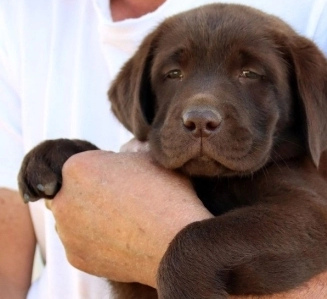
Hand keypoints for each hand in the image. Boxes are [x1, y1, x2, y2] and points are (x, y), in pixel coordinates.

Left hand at [49, 149, 211, 286]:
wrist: (177, 242)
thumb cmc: (167, 195)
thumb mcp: (148, 158)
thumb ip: (125, 153)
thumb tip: (124, 154)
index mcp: (78, 167)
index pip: (84, 164)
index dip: (106, 169)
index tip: (125, 179)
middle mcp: (63, 199)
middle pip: (73, 191)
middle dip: (92, 193)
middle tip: (123, 201)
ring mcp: (66, 232)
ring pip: (74, 219)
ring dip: (91, 218)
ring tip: (124, 223)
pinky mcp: (75, 257)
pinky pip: (82, 243)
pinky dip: (97, 242)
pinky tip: (122, 241)